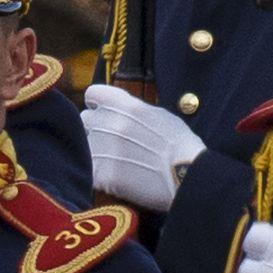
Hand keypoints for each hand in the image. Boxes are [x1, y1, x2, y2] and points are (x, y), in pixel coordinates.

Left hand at [80, 85, 208, 211]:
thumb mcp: (159, 116)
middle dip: (96, 128)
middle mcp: (110, 123)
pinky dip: (99, 174)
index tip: (105, 113)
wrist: (188, 176)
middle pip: (85, 120)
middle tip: (114, 142)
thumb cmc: (180, 145)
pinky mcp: (101, 174)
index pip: (93, 94)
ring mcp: (103, 148)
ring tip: (119, 162)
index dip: (98, 104)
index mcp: (126, 105)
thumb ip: (133, 110)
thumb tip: (117, 110)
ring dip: (97, 152)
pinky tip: (116, 177)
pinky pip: (88, 170)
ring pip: (85, 146)